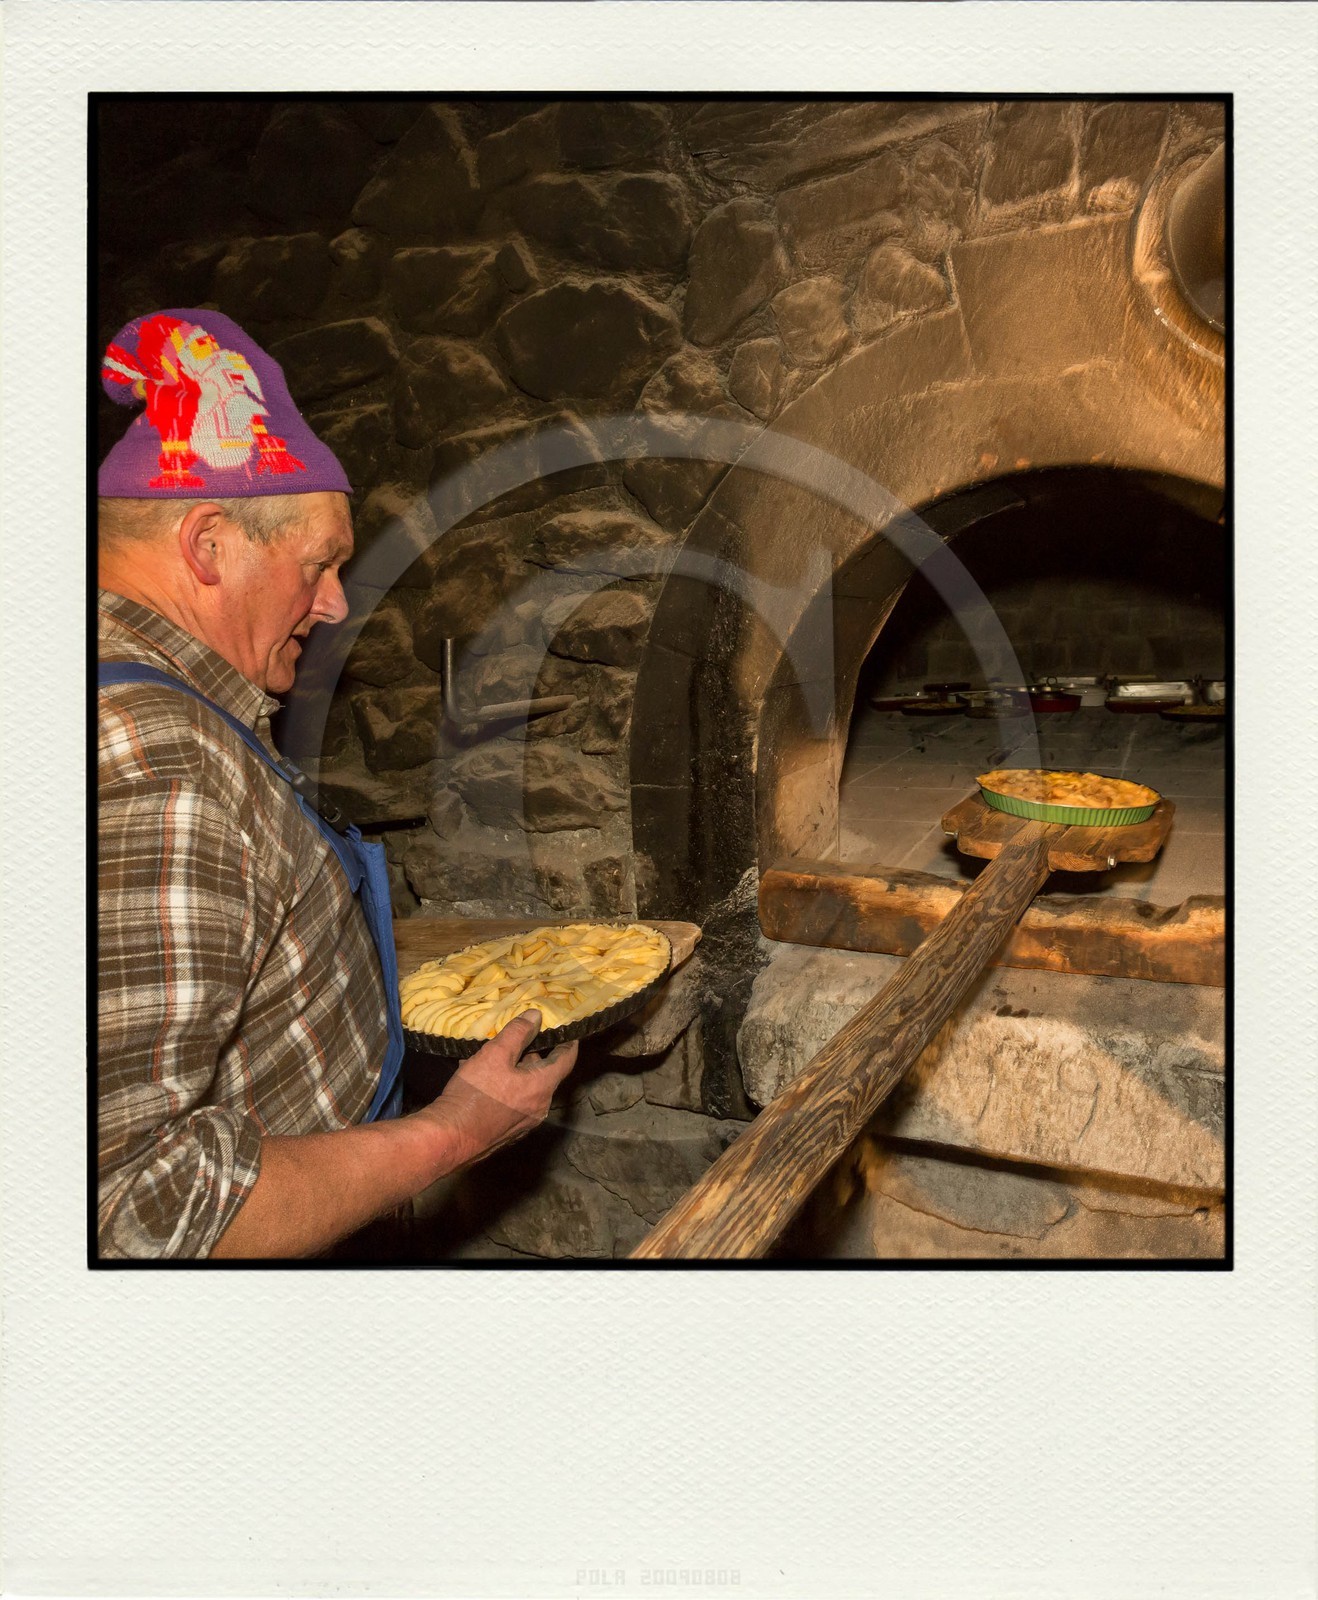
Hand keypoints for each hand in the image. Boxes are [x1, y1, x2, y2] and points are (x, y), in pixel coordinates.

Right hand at [417, 1011, 577, 1167]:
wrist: (451, 1138)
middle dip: (533, 1055)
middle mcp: (540, 1107)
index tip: (566, 1029)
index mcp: (543, 1086)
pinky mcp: (508, 1132)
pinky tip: (482, 1079)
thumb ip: (518, 1033)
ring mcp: (525, 1122)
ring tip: (494, 1056)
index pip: (567, 1059)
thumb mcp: (495, 1054)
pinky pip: (514, 1101)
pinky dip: (506, 1087)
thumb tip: (536, 1016)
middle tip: (518, 1038)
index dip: (568, 1041)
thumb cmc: (476, 1093)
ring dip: (515, 1071)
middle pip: (545, 1074)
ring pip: (527, 1088)